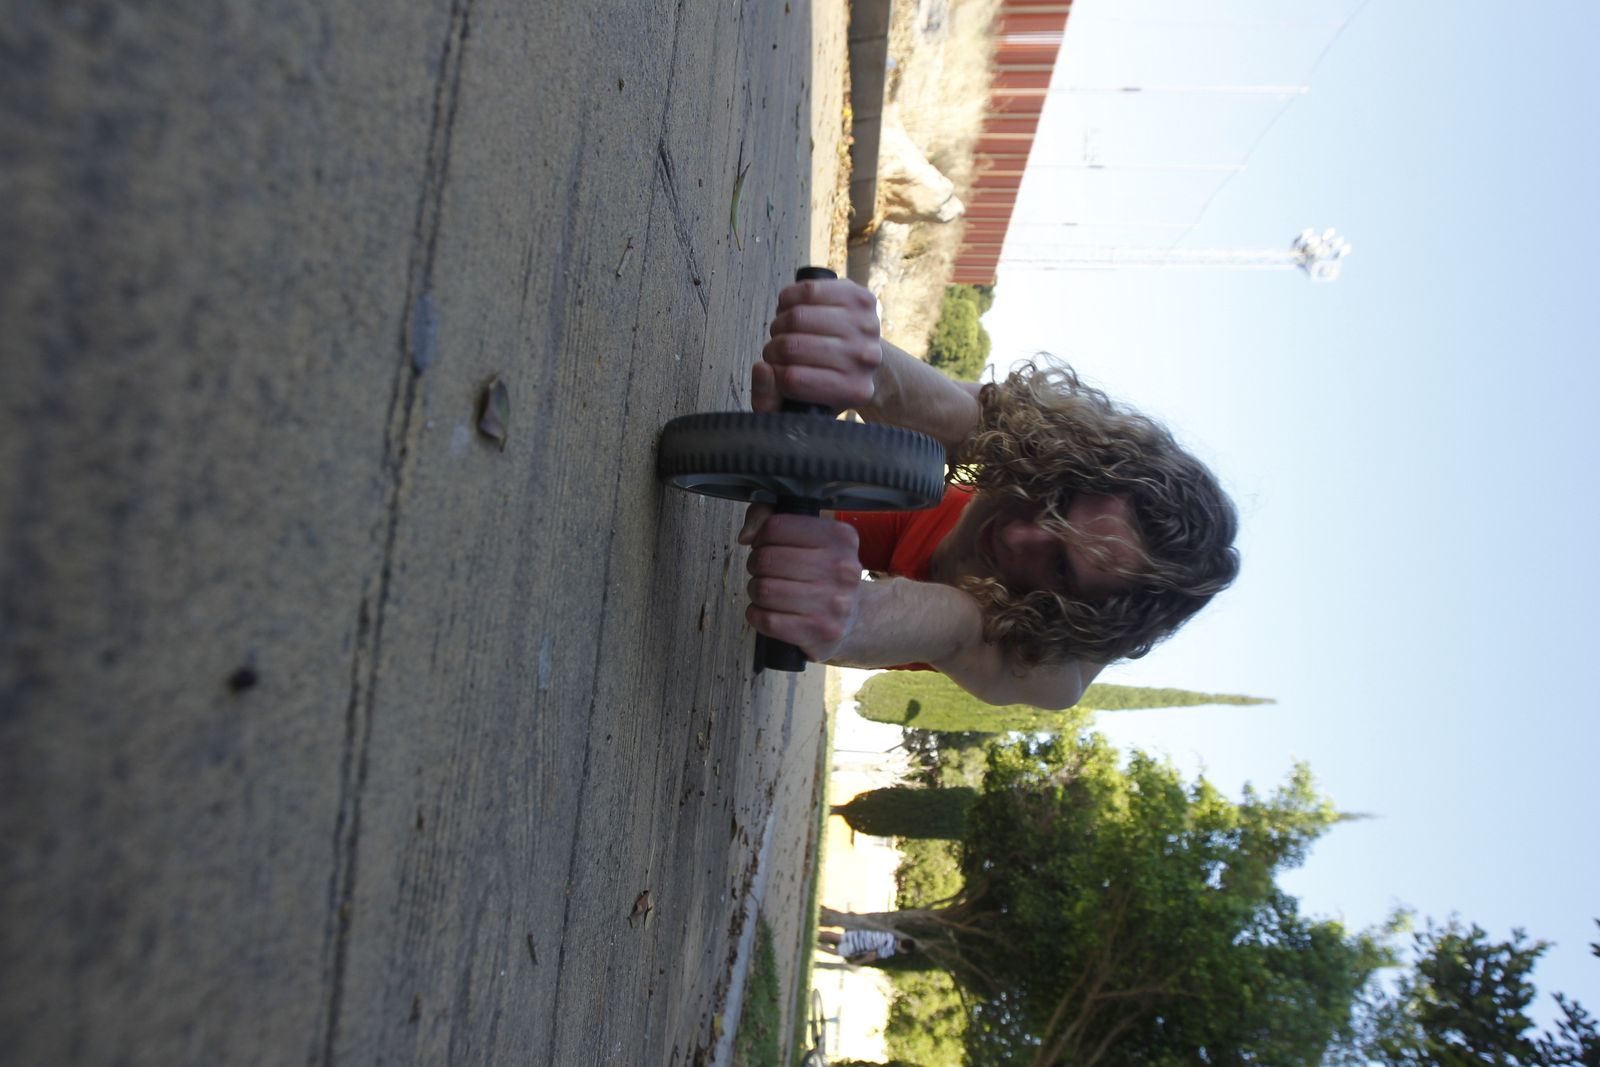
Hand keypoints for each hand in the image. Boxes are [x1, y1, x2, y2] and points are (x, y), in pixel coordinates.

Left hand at [738, 505, 862, 660]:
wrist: (854, 619)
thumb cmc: (824, 574)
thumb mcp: (810, 537)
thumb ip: (771, 518)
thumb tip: (747, 535)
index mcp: (841, 538)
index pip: (776, 527)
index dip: (761, 536)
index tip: (765, 545)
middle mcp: (842, 569)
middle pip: (766, 559)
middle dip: (756, 564)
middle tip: (763, 570)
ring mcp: (833, 603)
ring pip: (764, 590)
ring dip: (756, 590)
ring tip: (766, 590)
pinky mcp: (819, 632)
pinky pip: (767, 620)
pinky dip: (756, 614)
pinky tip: (767, 610)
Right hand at [754, 278, 882, 412]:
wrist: (861, 354)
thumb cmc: (824, 380)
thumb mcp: (797, 405)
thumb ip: (767, 400)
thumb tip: (762, 368)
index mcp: (853, 391)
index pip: (792, 380)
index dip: (773, 374)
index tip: (776, 372)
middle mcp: (865, 359)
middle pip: (792, 347)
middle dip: (773, 348)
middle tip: (777, 350)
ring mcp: (866, 326)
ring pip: (797, 317)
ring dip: (780, 323)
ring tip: (784, 331)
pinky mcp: (860, 297)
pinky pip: (809, 290)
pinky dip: (788, 299)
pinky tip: (790, 309)